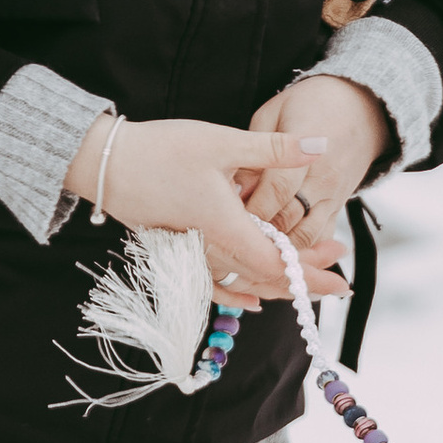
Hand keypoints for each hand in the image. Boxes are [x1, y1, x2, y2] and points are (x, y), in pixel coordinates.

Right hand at [63, 114, 321, 308]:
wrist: (101, 162)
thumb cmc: (159, 149)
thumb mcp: (222, 141)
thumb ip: (274, 150)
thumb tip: (321, 146)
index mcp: (224, 228)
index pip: (277, 265)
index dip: (311, 273)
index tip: (340, 275)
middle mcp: (209, 251)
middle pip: (265, 280)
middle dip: (304, 279)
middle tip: (338, 271)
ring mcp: (191, 256)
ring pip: (243, 284)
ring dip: (278, 283)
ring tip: (310, 277)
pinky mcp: (176, 253)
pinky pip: (214, 286)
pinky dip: (239, 295)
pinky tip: (255, 302)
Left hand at [241, 72, 386, 284]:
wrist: (361, 108)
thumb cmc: (311, 105)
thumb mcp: (275, 113)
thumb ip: (257, 149)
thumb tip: (236, 187)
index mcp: (309, 149)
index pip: (277, 190)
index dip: (251, 207)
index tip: (227, 213)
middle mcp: (325, 178)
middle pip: (290, 218)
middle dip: (259, 231)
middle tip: (231, 234)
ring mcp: (335, 196)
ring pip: (306, 236)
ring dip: (278, 244)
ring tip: (252, 246)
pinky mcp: (339, 207)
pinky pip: (321, 238)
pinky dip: (300, 248)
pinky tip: (278, 249)